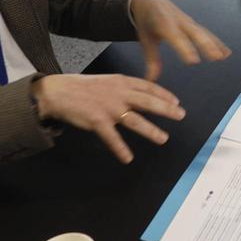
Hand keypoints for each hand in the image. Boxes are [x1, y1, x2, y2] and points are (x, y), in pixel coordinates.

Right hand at [31, 73, 185, 162]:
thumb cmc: (84, 87)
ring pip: (135, 120)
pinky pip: (112, 138)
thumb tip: (143, 96)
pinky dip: (120, 149)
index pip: (148, 87)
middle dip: (166, 109)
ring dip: (151, 130)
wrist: (59, 91)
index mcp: (122, 82)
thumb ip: (125, 88)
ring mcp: (109, 108)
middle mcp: (119, 93)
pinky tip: (128, 158)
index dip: (164, 94)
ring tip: (163, 139)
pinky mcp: (97, 121)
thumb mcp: (108, 81)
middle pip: (147, 102)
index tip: (177, 102)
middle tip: (181, 115)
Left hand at [130, 0, 230, 80]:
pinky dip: (216, 42)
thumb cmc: (147, 21)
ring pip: (203, 32)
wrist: (150, 1)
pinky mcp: (194, 23)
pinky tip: (226, 52)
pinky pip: (206, 32)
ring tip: (223, 56)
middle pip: (195, 33)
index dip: (185, 48)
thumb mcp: (145, 39)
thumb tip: (151, 80)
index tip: (193, 61)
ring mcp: (188, 21)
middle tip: (216, 57)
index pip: (176, 37)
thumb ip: (151, 59)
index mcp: (164, 23)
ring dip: (214, 44)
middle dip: (206, 45)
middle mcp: (179, 21)